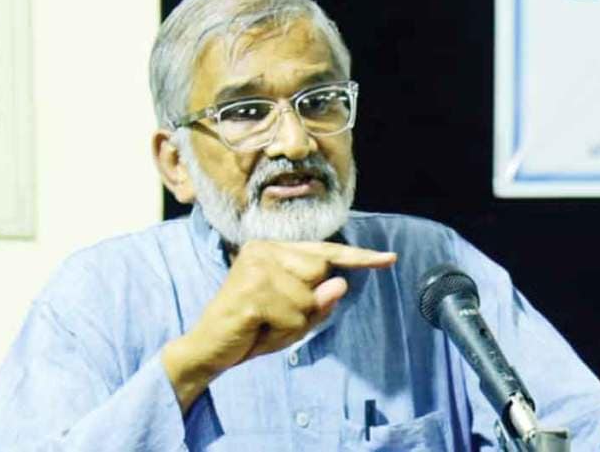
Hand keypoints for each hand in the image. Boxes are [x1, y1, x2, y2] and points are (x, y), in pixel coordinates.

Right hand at [161, 241, 396, 410]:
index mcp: (274, 249)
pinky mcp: (253, 291)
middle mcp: (264, 249)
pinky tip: (258, 329)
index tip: (390, 259)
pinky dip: (283, 331)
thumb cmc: (253, 330)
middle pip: (321, 273)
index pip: (326, 251)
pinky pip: (295, 315)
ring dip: (295, 321)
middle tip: (275, 317)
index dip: (360, 257)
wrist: (208, 350)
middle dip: (308, 304)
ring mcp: (257, 267)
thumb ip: (320, 301)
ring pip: (310, 297)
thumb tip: (340, 284)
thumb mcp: (296, 318)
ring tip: (266, 324)